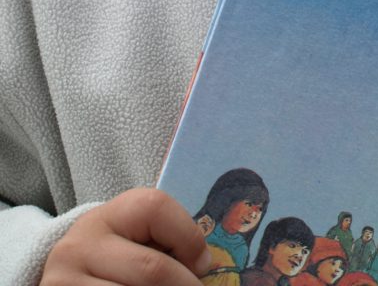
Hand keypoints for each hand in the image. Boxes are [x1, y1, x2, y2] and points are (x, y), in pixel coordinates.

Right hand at [41, 187, 211, 285]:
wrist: (65, 278)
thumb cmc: (115, 256)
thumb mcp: (134, 238)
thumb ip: (165, 240)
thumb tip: (202, 265)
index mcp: (107, 216)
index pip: (155, 209)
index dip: (189, 238)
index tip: (203, 264)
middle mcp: (80, 246)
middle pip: (151, 268)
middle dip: (184, 284)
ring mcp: (65, 283)